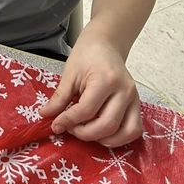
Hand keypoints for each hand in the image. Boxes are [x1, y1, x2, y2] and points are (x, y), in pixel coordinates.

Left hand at [39, 30, 141, 146]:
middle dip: (84, 133)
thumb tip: (45, 115)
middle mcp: (124, 91)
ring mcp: (134, 99)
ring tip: (86, 131)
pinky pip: (133, 130)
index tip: (56, 125)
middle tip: (70, 128)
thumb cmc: (86, 56)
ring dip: (102, 139)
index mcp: (106, 80)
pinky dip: (119, 138)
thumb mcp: (69, 74)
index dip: (68, 121)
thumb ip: (59, 98)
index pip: (86, 110)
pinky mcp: (137, 105)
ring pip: (123, 133)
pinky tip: (102, 133)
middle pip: (106, 125)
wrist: (105, 44)